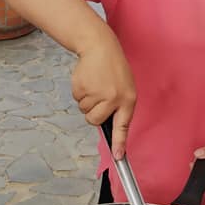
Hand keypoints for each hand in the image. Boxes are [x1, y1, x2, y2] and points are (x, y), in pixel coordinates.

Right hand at [71, 37, 135, 157]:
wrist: (100, 47)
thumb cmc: (113, 69)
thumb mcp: (124, 88)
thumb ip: (118, 107)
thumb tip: (107, 126)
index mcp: (128, 100)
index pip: (123, 126)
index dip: (120, 143)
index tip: (118, 157)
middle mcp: (113, 98)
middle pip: (94, 120)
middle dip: (92, 112)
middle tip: (99, 96)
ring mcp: (97, 93)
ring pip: (84, 110)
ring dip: (86, 100)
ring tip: (95, 84)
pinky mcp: (82, 88)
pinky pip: (77, 99)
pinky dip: (79, 92)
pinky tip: (88, 80)